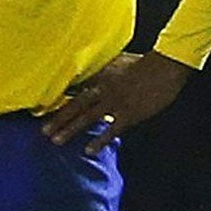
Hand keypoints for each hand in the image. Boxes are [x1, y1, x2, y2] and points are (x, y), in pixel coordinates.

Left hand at [39, 51, 192, 152]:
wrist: (166, 66)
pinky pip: (110, 130)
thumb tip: (99, 69)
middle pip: (76, 104)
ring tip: (56, 140)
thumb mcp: (123, 60)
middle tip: (44, 131)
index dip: (60, 96)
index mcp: (102, 74)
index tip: (45, 105)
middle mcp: (103, 88)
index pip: (76, 86)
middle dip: (59, 117)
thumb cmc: (148, 62)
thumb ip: (108, 66)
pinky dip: (99, 140)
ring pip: (87, 117)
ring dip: (70, 129)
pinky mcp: (128, 114)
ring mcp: (115, 102)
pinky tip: (89, 150)